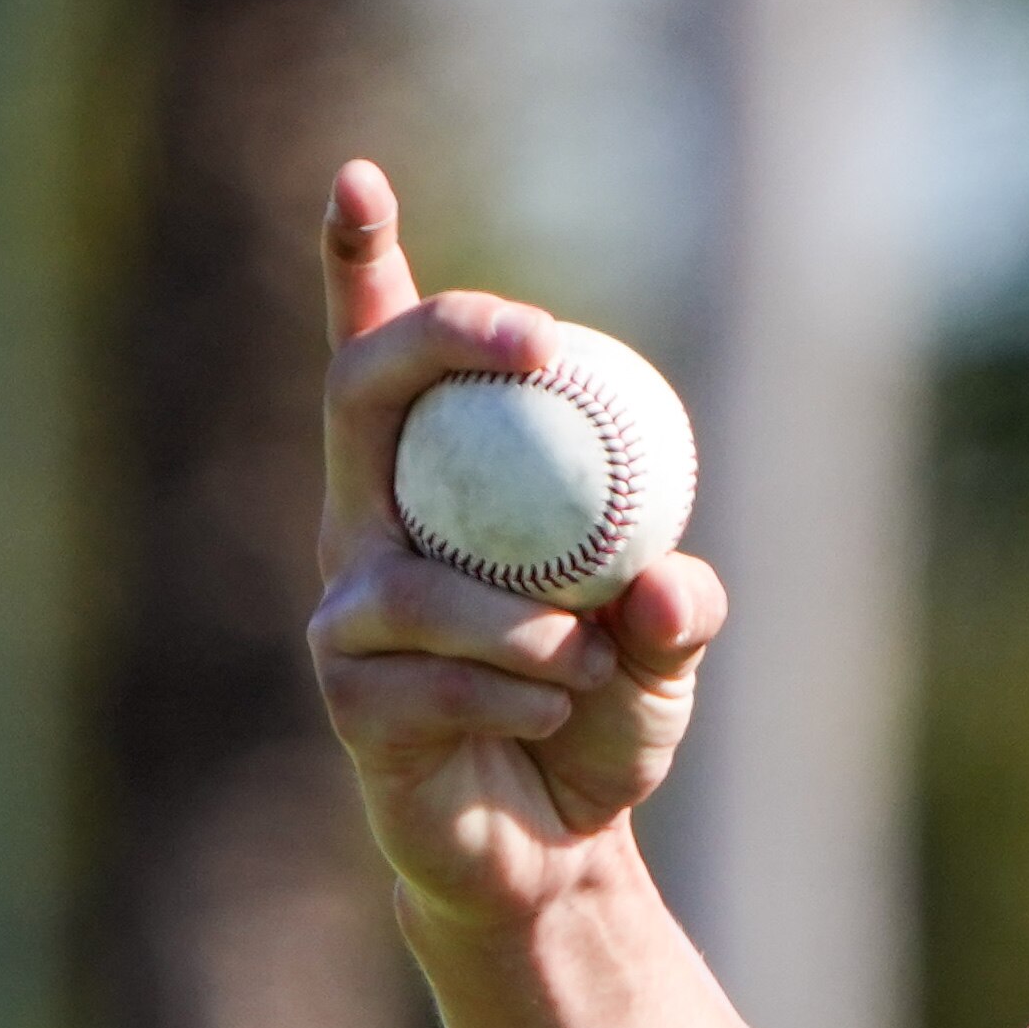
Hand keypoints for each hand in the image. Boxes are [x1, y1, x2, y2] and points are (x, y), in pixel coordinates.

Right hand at [308, 159, 726, 928]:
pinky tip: (546, 723)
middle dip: (439, 338)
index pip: (383, 358)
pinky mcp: (346, 696)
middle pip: (362, 392)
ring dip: (532, 626)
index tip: (360, 179)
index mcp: (439, 489)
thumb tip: (665, 579)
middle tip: (535, 344)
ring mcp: (346, 610)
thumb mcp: (670, 648)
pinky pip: (432, 676)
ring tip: (586, 670)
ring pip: (422, 577)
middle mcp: (370, 528)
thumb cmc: (602, 717)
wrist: (556, 848)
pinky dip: (520, 697)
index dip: (359, 267)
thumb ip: (682, 606)